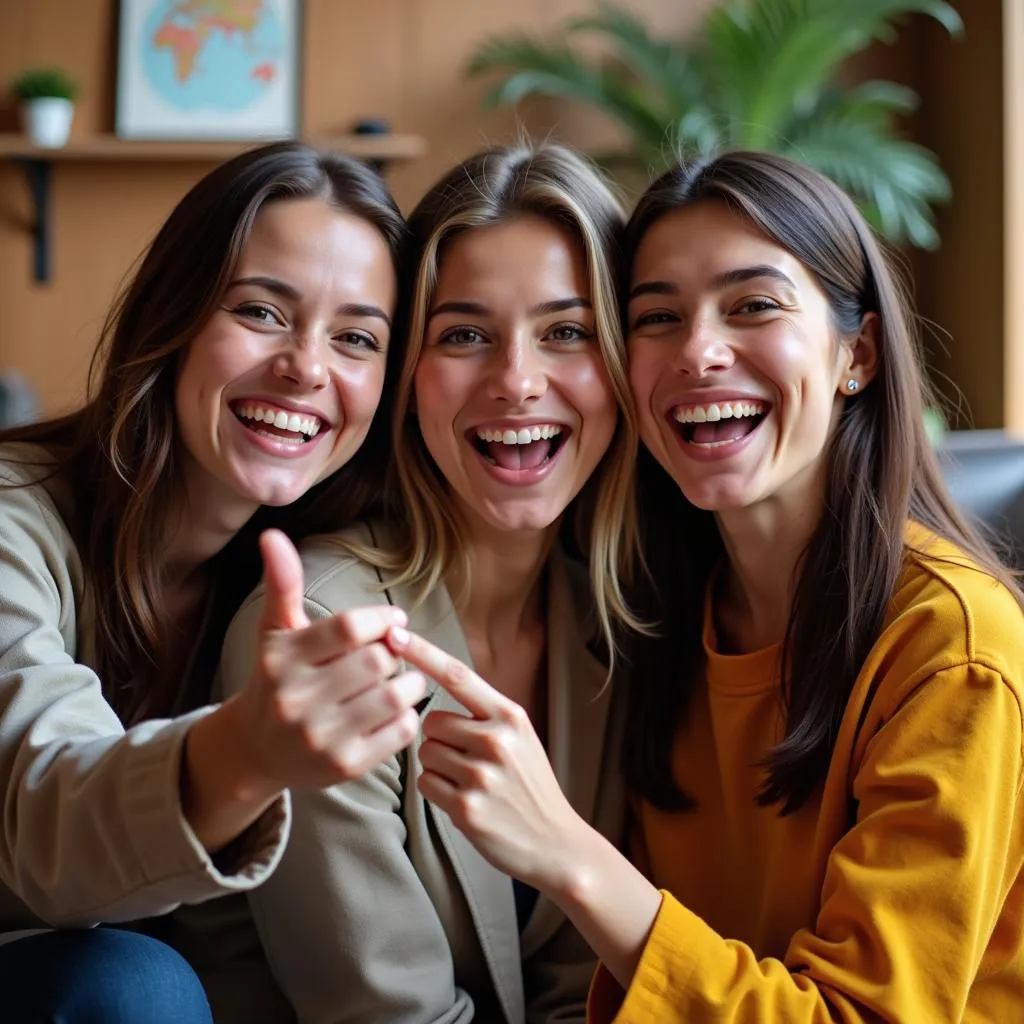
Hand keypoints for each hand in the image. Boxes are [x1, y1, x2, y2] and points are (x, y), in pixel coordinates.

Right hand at [227, 530, 426, 794]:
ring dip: (409, 682)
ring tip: (398, 678)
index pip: (349, 628)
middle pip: (376, 660)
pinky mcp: (344, 767)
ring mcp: (320, 737)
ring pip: (394, 695)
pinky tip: (392, 710)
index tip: (393, 620)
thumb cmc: (277, 677)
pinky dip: (407, 715)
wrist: (257, 749)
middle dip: (394, 651)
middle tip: (393, 652)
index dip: (382, 619)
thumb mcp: (275, 631)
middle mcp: (295, 700)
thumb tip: (272, 534)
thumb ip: (282, 583)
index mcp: (280, 659)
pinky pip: (400, 731)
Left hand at [388, 625, 583, 892]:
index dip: (423, 653)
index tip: (395, 634)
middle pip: (430, 721)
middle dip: (439, 738)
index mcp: (510, 716)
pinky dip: (437, 791)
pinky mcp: (467, 807)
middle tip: (467, 760)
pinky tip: (464, 801)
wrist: (555, 842)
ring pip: (426, 753)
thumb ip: (484, 714)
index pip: (458, 675)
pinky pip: (426, 783)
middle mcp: (497, 740)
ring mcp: (482, 775)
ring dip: (438, 767)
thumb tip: (434, 697)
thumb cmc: (529, 785)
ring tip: (469, 782)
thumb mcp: (521, 738)